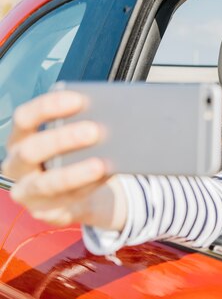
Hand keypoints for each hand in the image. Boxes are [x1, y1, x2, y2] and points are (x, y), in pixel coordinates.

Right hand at [2, 90, 125, 229]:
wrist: (80, 189)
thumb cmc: (75, 153)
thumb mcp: (73, 137)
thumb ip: (83, 124)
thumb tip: (113, 113)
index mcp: (21, 138)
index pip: (24, 117)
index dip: (48, 107)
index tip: (78, 100)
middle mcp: (16, 164)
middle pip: (32, 150)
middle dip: (63, 139)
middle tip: (94, 130)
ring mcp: (27, 192)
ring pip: (48, 183)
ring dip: (76, 172)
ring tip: (101, 163)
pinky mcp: (44, 212)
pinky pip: (67, 201)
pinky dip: (88, 188)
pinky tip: (105, 177)